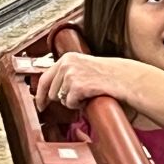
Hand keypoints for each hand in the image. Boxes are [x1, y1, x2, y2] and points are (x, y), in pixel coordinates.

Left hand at [33, 52, 151, 110]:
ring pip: (61, 99)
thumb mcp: (83, 66)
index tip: (40, 105)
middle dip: (61, 99)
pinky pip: (71, 104)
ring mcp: (71, 75)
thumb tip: (51, 89)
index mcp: (66, 58)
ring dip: (73, 100)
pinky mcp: (77, 86)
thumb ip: (67, 72)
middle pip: (51, 92)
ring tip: (87, 93)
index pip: (44, 78)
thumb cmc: (107, 74)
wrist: (124, 77)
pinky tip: (90, 96)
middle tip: (76, 98)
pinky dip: (80, 104)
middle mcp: (66, 64)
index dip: (40, 95)